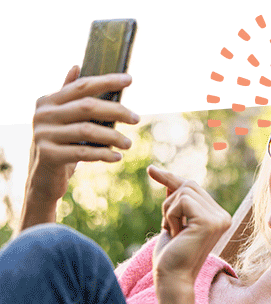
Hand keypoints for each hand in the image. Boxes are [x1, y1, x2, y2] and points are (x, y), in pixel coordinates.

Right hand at [27, 65, 138, 203]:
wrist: (42, 179)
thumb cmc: (59, 144)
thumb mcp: (61, 119)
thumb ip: (69, 95)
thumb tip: (77, 66)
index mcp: (48, 101)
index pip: (82, 86)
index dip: (106, 81)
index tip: (129, 80)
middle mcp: (43, 115)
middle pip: (87, 106)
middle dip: (116, 111)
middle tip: (137, 119)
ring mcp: (44, 135)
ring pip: (87, 130)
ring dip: (113, 136)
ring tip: (129, 143)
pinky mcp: (49, 155)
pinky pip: (83, 152)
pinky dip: (103, 154)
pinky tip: (117, 157)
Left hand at [147, 165, 231, 291]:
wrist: (172, 279)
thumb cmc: (171, 254)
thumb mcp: (172, 221)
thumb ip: (175, 200)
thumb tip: (163, 174)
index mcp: (219, 216)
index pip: (193, 187)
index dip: (171, 179)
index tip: (151, 170)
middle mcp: (223, 216)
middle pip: (188, 185)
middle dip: (169, 202)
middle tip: (168, 227)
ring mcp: (218, 218)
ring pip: (183, 191)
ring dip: (169, 211)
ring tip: (174, 232)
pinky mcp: (208, 221)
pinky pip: (181, 201)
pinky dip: (171, 216)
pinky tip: (176, 234)